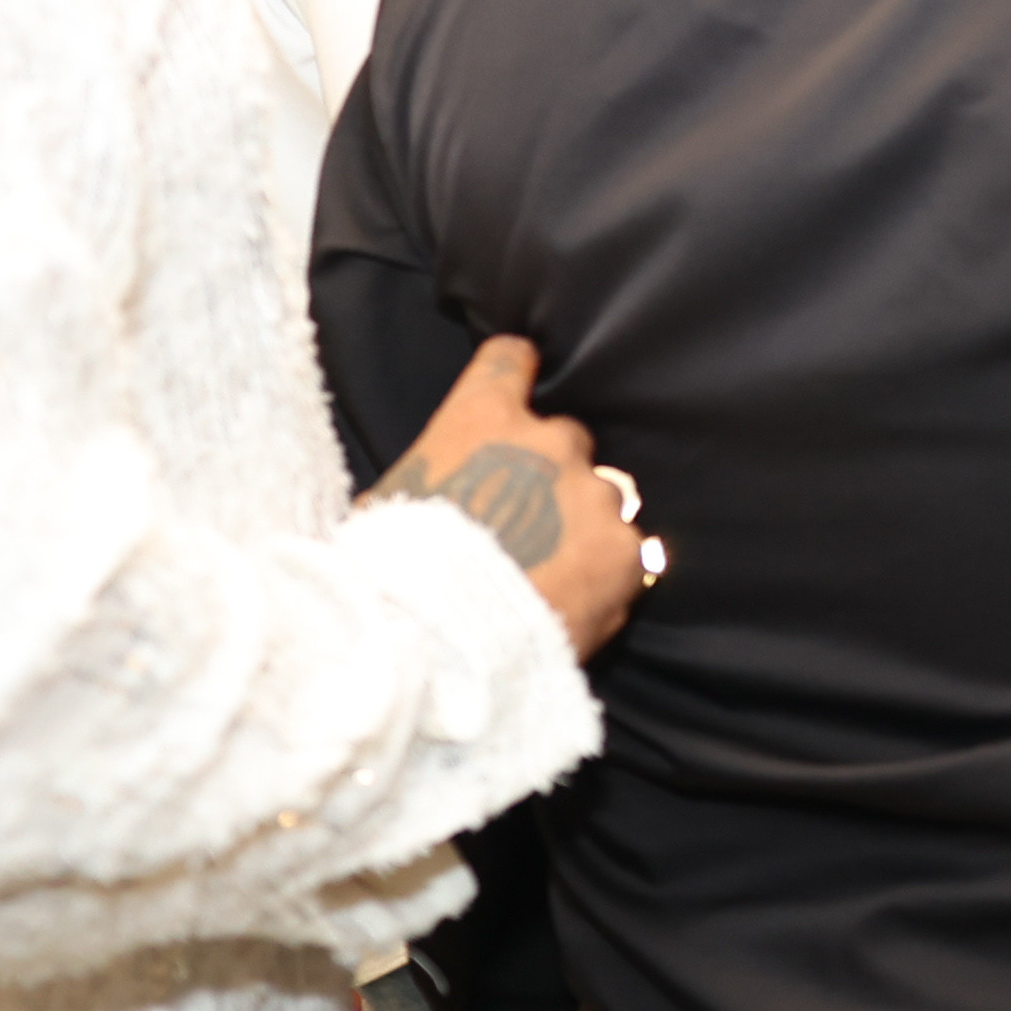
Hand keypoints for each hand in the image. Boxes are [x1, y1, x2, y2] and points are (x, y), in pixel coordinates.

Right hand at [368, 334, 652, 659]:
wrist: (432, 651)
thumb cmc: (387, 577)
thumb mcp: (385, 505)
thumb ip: (435, 477)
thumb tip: (439, 487)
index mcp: (481, 419)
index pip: (512, 359)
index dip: (515, 376)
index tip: (517, 393)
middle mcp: (549, 443)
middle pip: (565, 440)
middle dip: (549, 475)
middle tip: (522, 526)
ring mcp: (594, 496)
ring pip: (600, 499)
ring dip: (580, 527)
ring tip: (546, 578)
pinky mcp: (625, 552)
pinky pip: (624, 555)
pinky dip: (604, 576)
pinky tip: (569, 606)